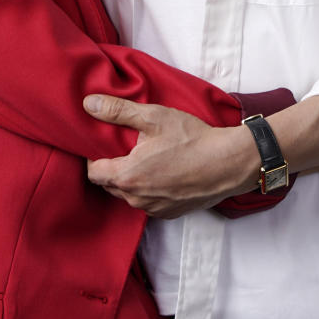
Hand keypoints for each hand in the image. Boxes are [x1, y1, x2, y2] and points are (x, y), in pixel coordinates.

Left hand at [83, 95, 258, 217]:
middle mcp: (136, 198)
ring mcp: (153, 208)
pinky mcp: (168, 213)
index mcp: (128, 176)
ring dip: (132, 180)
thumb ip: (118, 111)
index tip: (105, 145)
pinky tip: (163, 173)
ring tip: (147, 160)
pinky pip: (148, 202)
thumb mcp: (154, 117)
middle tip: (126, 149)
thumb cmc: (192, 139)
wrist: (229, 163)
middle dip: (113, 168)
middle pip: (109, 184)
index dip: (94, 157)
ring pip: (129, 194)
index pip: (93, 173)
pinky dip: (150, 190)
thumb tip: (89, 104)